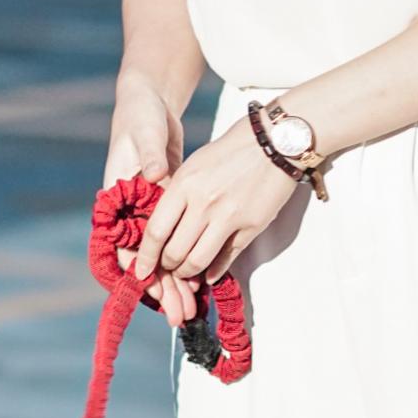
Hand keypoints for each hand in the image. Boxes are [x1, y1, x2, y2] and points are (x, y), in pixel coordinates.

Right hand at [104, 72, 188, 324]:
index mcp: (118, 197)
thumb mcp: (144, 133)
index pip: (124, 242)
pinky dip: (186, 259)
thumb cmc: (140, 116)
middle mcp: (132, 209)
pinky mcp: (167, 206)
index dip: (139, 268)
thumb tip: (155, 175)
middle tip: (179, 313)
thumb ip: (150, 155)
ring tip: (190, 308)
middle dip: (162, 287)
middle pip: (146, 258)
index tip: (153, 290)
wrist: (148, 103)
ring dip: (176, 281)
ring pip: (163, 255)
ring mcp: (149, 210)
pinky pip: (176, 242)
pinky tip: (200, 280)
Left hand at [131, 124, 298, 310]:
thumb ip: (177, 196)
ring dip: (188, 273)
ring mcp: (229, 217)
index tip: (141, 270)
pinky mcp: (251, 226)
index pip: (156, 231)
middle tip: (167, 268)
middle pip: (175, 252)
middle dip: (167, 267)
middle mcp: (204, 203)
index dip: (145, 257)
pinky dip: (214, 271)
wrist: (275, 141)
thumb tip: (164, 227)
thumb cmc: (230, 151)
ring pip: (198, 261)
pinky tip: (208, 275)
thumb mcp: (194, 166)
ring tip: (186, 273)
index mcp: (184, 184)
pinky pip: (226, 258)